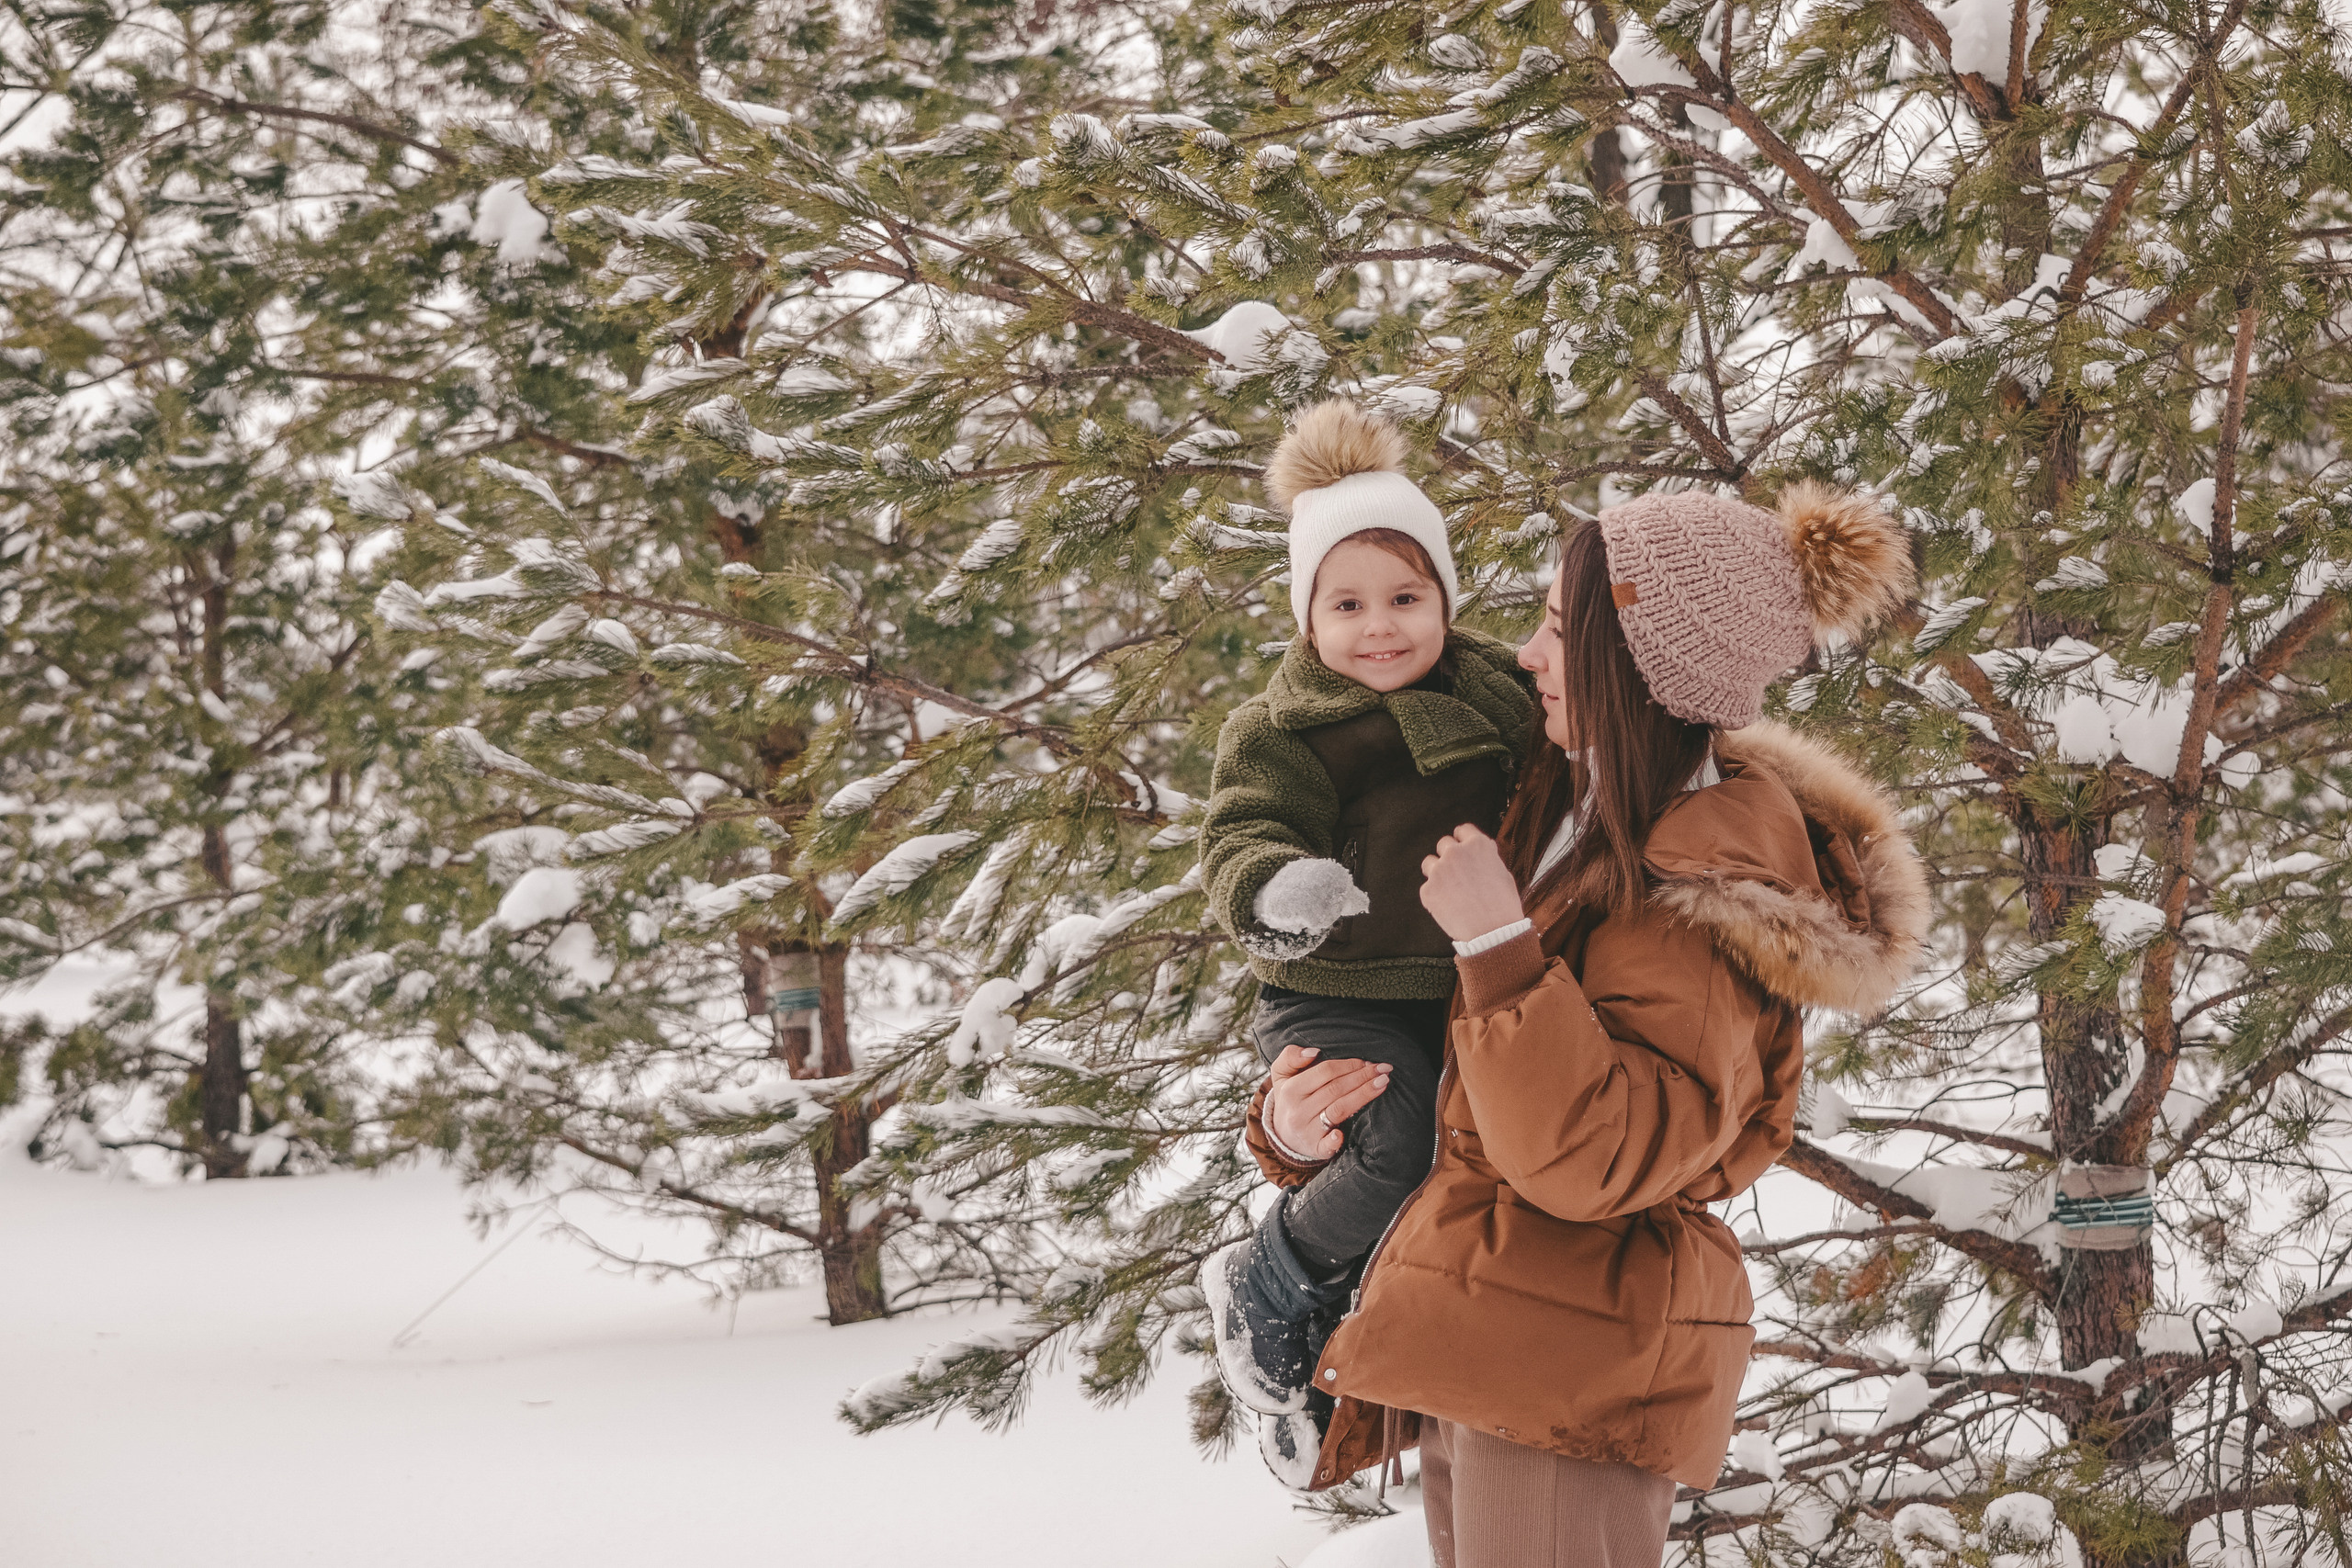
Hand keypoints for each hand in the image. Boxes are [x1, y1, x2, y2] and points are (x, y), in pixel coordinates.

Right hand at [1263, 1043, 1391, 1162]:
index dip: (1349, 1065)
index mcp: (1291, 1090)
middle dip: (1363, 1077)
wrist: (1282, 1135)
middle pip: (1336, 1089)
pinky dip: (1334, 1141)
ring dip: (1363, 1096)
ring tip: (1382, 1084)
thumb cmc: (1290, 1099)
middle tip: (1384, 1070)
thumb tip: (1314, 1052)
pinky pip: (1325, 1146)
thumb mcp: (1282, 1074)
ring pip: (1339, 1110)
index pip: (1325, 1072)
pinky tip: (1342, 1135)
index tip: (1367, 1061)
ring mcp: (1306, 1131)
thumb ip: (1291, 1056)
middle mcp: (1298, 1111)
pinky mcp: (1315, 1148)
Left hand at [1418, 824, 1525, 941]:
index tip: (1463, 851)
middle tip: (1458, 875)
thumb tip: (1477, 848)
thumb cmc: (1503, 904)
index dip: (1463, 842)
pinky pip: (1427, 887)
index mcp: (1477, 845)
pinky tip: (1449, 906)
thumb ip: (1485, 857)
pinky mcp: (1428, 890)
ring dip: (1437, 873)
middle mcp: (1455, 853)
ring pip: (1429, 863)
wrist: (1493, 933)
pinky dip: (1435, 895)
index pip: (1462, 830)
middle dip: (1450, 857)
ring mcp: (1439, 871)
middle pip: (1444, 844)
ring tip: (1451, 890)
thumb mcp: (1502, 872)